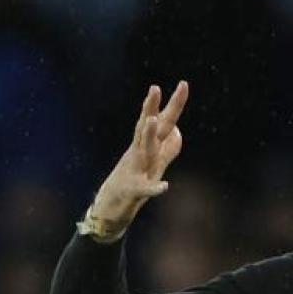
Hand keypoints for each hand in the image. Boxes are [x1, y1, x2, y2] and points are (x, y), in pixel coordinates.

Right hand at [89, 81, 189, 229]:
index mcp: (146, 147)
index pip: (161, 121)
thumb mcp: (153, 165)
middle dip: (155, 108)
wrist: (108, 209)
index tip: (183, 84)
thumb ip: (167, 149)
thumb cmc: (132, 185)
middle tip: (156, 87)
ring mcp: (134, 171)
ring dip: (148, 136)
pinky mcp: (132, 191)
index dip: (173, 105)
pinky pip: (143, 188)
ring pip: (142, 150)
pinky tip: (164, 186)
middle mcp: (139, 154)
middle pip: (149, 127)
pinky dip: (154, 187)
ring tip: (154, 120)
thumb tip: (178, 130)